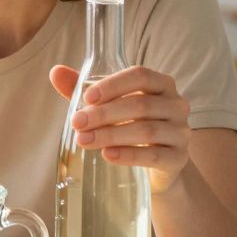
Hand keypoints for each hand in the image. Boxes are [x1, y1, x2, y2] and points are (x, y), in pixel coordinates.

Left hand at [49, 65, 191, 192]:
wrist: (159, 164)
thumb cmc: (130, 125)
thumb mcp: (109, 105)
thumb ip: (83, 88)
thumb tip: (55, 71)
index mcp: (161, 84)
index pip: (140, 75)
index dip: (113, 85)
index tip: (87, 98)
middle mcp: (176, 104)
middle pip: (140, 105)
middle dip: (104, 114)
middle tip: (77, 124)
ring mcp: (181, 132)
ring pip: (146, 131)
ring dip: (111, 135)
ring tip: (84, 141)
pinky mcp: (179, 158)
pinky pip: (155, 156)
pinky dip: (129, 155)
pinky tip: (108, 155)